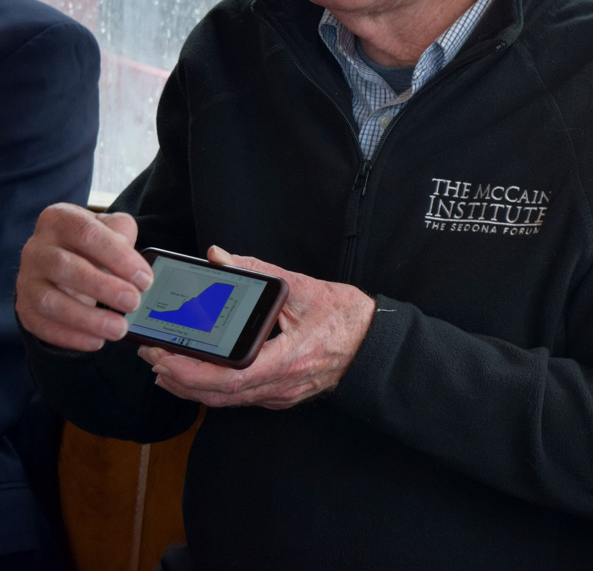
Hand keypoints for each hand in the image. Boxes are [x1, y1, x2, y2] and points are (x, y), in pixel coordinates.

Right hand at [15, 203, 151, 351]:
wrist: (64, 256)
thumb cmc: (93, 242)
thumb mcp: (111, 228)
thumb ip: (123, 236)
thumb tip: (135, 265)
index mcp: (60, 219)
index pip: (87, 234)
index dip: (118, 257)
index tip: (144, 279)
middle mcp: (37, 247)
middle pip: (65, 268)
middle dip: (103, 288)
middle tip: (133, 303)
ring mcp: (27, 278)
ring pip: (50, 301)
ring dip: (87, 319)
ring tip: (119, 328)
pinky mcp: (24, 306)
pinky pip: (42, 325)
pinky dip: (70, 336)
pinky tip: (96, 341)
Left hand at [138, 246, 376, 409]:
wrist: (375, 343)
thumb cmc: (346, 316)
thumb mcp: (302, 286)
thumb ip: (258, 271)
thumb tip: (219, 257)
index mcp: (289, 359)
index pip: (230, 376)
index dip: (192, 371)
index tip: (164, 355)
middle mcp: (282, 385)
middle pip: (219, 395)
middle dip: (179, 377)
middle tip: (151, 356)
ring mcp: (281, 394)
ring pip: (227, 401)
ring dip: (191, 386)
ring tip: (162, 365)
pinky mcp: (281, 394)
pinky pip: (240, 398)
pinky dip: (211, 388)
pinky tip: (196, 373)